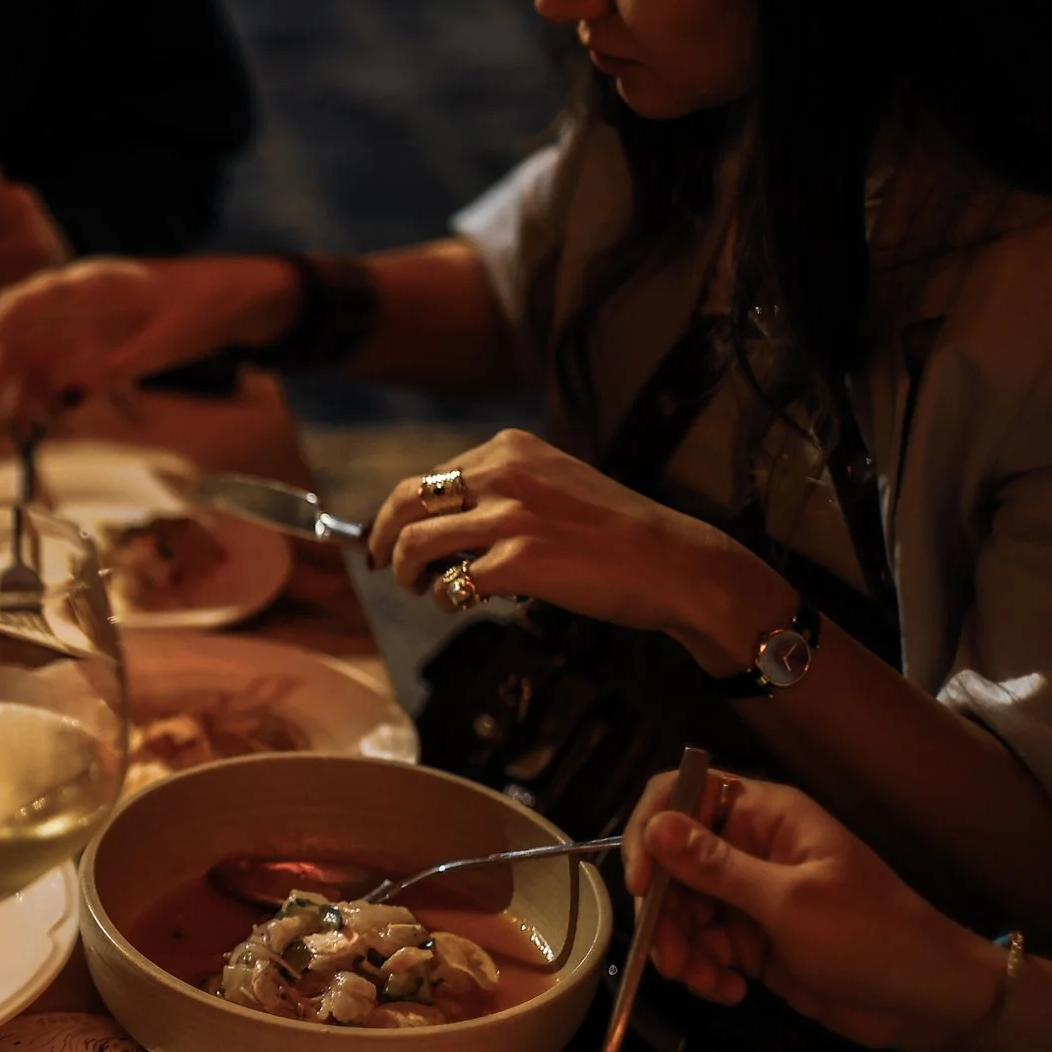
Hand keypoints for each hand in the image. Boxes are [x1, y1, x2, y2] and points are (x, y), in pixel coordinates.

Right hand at [0, 252, 296, 427]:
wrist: (235, 300)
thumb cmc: (203, 308)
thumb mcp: (165, 342)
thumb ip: (118, 368)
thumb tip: (71, 396)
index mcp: (93, 285)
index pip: (29, 298)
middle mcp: (79, 302)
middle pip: (23, 333)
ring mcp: (85, 322)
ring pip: (37, 355)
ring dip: (20, 391)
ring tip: (9, 428)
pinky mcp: (94, 343)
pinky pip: (60, 370)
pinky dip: (49, 397)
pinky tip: (45, 424)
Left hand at [367, 429, 787, 661]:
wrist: (672, 562)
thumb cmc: (615, 531)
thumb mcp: (554, 484)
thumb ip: (501, 490)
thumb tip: (441, 519)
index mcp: (510, 449)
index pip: (429, 477)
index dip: (400, 511)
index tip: (390, 533)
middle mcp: (504, 474)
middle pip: (406, 501)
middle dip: (381, 536)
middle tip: (379, 562)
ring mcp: (509, 517)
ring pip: (415, 542)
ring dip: (406, 570)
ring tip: (420, 587)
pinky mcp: (517, 562)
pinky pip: (451, 583)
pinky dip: (445, 598)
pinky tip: (460, 602)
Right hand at [620, 772, 1003, 1051]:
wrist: (927, 1001)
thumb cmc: (870, 935)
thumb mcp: (789, 901)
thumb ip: (716, 866)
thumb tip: (653, 827)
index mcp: (763, 817)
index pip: (679, 795)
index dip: (650, 833)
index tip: (642, 886)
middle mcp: (747, 849)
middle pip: (668, 864)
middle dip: (663, 913)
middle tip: (671, 960)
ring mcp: (748, 897)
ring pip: (679, 911)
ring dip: (681, 950)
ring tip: (710, 983)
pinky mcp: (751, 941)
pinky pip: (702, 947)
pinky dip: (704, 971)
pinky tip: (730, 991)